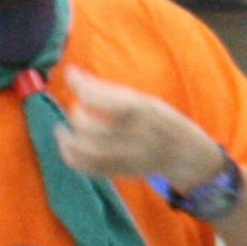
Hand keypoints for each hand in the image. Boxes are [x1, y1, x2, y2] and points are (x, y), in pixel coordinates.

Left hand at [52, 68, 221, 194]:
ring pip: (85, 152)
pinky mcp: (119, 172)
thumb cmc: (160, 120)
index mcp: (141, 111)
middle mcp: (133, 135)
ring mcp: (126, 157)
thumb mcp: (144, 99)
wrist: (185, 155)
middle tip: (77, 109)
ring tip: (61, 131)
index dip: (81, 88)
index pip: (99, 99)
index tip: (73, 78)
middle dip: (76, 115)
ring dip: (67, 141)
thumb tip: (71, 73)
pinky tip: (68, 148)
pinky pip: (88, 168)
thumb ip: (107, 90)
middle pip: (89, 127)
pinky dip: (72, 158)